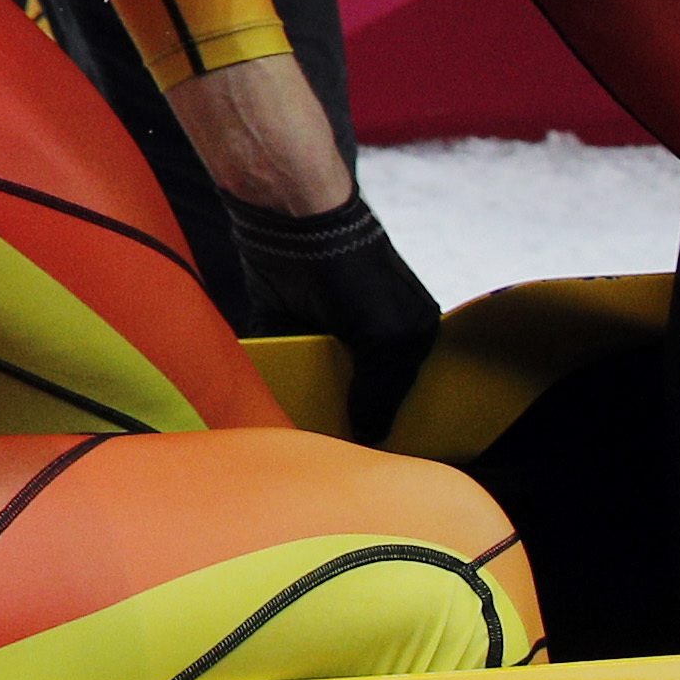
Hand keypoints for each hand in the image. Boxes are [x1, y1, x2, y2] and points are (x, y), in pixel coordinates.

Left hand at [225, 191, 445, 442]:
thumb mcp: (387, 340)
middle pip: (357, 387)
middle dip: (346, 414)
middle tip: (336, 450)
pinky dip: (274, 377)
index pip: (401, 391)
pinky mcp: (281, 319)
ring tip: (303, 437)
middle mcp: (365, 332)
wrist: (297, 225)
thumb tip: (373, 434)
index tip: (378, 454)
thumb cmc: (359, 277)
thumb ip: (381, 390)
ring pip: (317, 377)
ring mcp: (323, 326)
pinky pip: (279, 358)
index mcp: (406, 334)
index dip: (390, 419)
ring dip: (308, 400)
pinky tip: (272, 409)